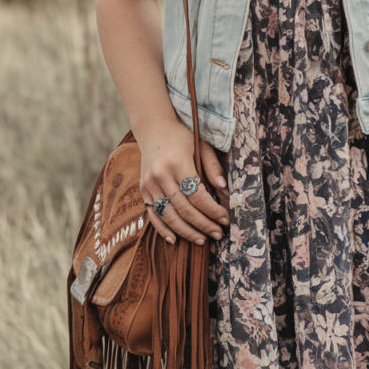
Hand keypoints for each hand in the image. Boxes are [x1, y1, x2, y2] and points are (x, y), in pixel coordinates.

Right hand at [138, 117, 229, 245]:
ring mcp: (149, 184)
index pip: (197, 195)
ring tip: (202, 239)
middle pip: (183, 209)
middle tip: (217, 234)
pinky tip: (174, 240)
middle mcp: (160, 175)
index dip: (212, 210)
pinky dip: (163, 229)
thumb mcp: (201, 145)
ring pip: (168, 216)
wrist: (153, 129)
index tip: (225, 218)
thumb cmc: (182, 136)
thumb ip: (212, 166)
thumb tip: (223, 188)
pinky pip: (153, 214)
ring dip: (186, 232)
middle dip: (203, 224)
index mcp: (177, 162)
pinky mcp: (143, 190)